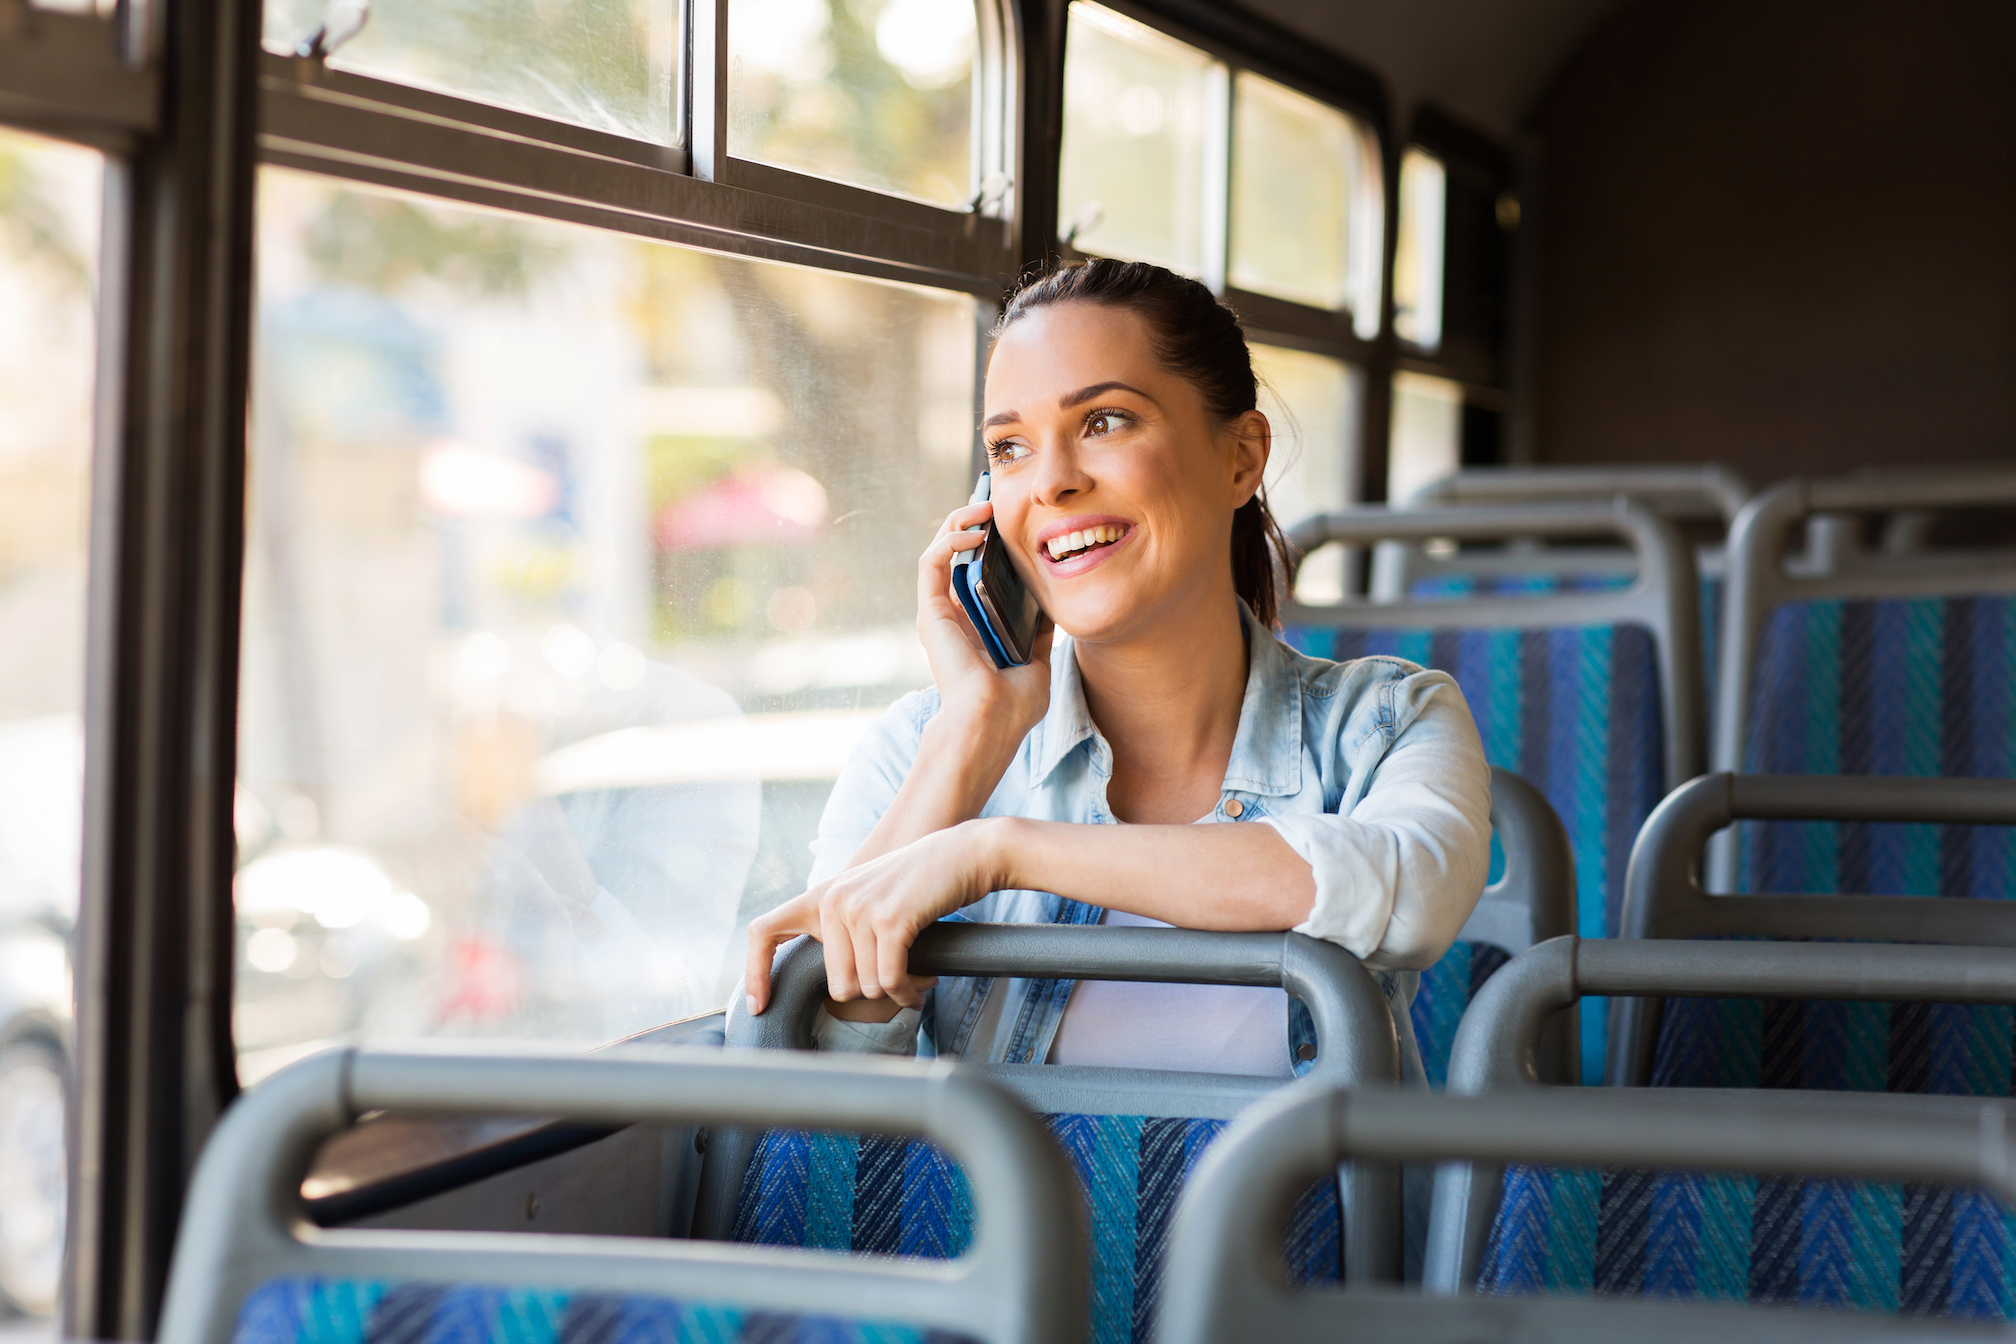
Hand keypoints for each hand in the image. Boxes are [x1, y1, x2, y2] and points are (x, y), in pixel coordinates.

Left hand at [743, 818, 1004, 1015]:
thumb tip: (836, 982)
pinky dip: (907, 994)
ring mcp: (860, 909)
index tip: (758, 1006)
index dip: (755, 972)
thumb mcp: (870, 896)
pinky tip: (919, 991)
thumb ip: (843, 925)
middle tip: (896, 980)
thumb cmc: (923, 883)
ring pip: (867, 986)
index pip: (763, 932)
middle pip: (837, 983)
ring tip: (913, 976)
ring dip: (895, 991)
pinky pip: (890, 981)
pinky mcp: (890, 921)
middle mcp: (833, 900)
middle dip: (870, 991)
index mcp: (822, 895)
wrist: (966, 854)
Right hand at [920, 501, 1053, 735]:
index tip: (1011, 522)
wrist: (993, 723)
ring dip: (959, 522)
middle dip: (972, 523)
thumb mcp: (1036, 658)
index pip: (976, 572)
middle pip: (956, 555)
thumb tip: (1052, 605)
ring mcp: (938, 613)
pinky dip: (950, 540)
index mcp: (974, 626)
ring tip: (984, 509)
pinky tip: (975, 533)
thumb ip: (1038, 631)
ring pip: (939, 551)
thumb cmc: (1013, 705)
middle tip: (994, 503)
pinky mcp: (929, 611)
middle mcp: (952, 616)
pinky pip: (932, 562)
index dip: (989, 543)